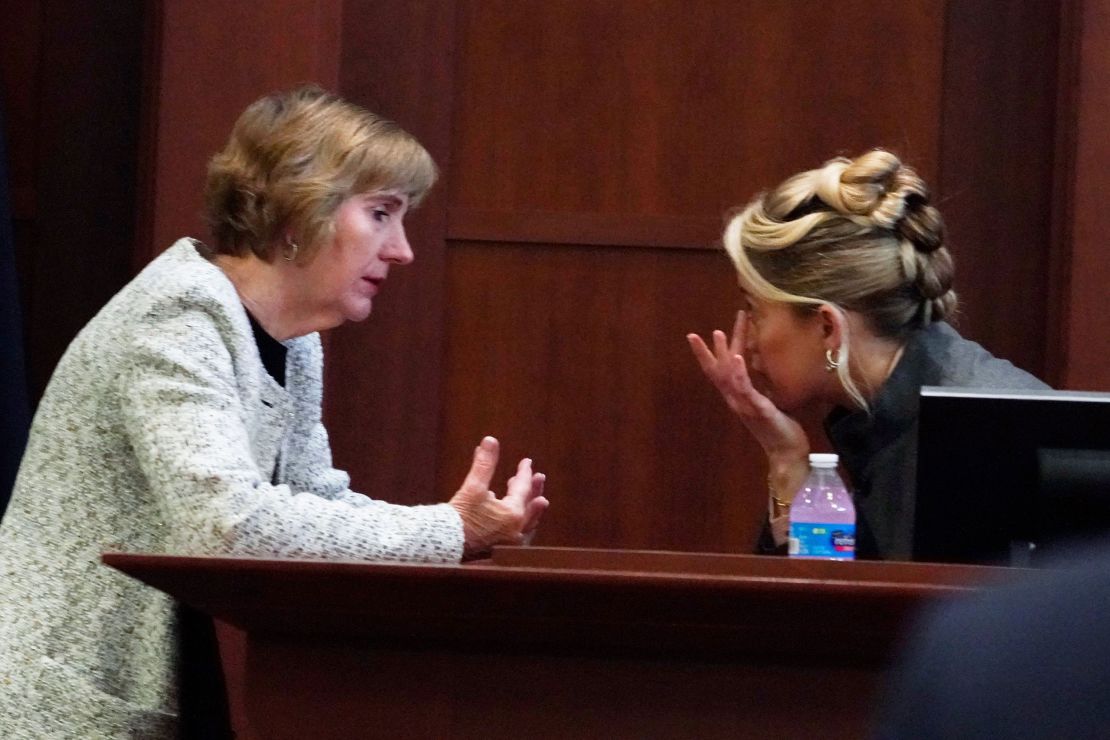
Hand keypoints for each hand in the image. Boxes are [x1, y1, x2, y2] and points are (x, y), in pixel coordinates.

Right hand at [449, 437, 547, 559]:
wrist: (444, 544)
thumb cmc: (459, 516)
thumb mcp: (473, 486)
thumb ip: (484, 463)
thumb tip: (491, 440)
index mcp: (513, 514)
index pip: (523, 488)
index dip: (524, 473)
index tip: (527, 462)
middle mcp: (516, 531)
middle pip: (531, 507)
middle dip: (535, 490)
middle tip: (539, 477)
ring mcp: (510, 543)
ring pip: (528, 523)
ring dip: (531, 508)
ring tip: (537, 500)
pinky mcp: (501, 551)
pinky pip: (519, 535)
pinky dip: (522, 524)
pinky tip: (515, 519)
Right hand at [686, 310, 810, 465]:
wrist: (787, 453)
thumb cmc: (781, 429)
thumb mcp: (770, 403)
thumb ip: (762, 388)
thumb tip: (764, 370)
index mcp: (738, 398)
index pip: (722, 372)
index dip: (715, 353)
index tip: (711, 333)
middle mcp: (736, 401)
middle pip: (716, 373)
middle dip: (704, 353)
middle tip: (692, 335)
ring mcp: (744, 405)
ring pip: (727, 377)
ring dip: (721, 354)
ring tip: (717, 334)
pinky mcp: (757, 408)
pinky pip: (745, 388)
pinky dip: (738, 371)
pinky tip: (736, 357)